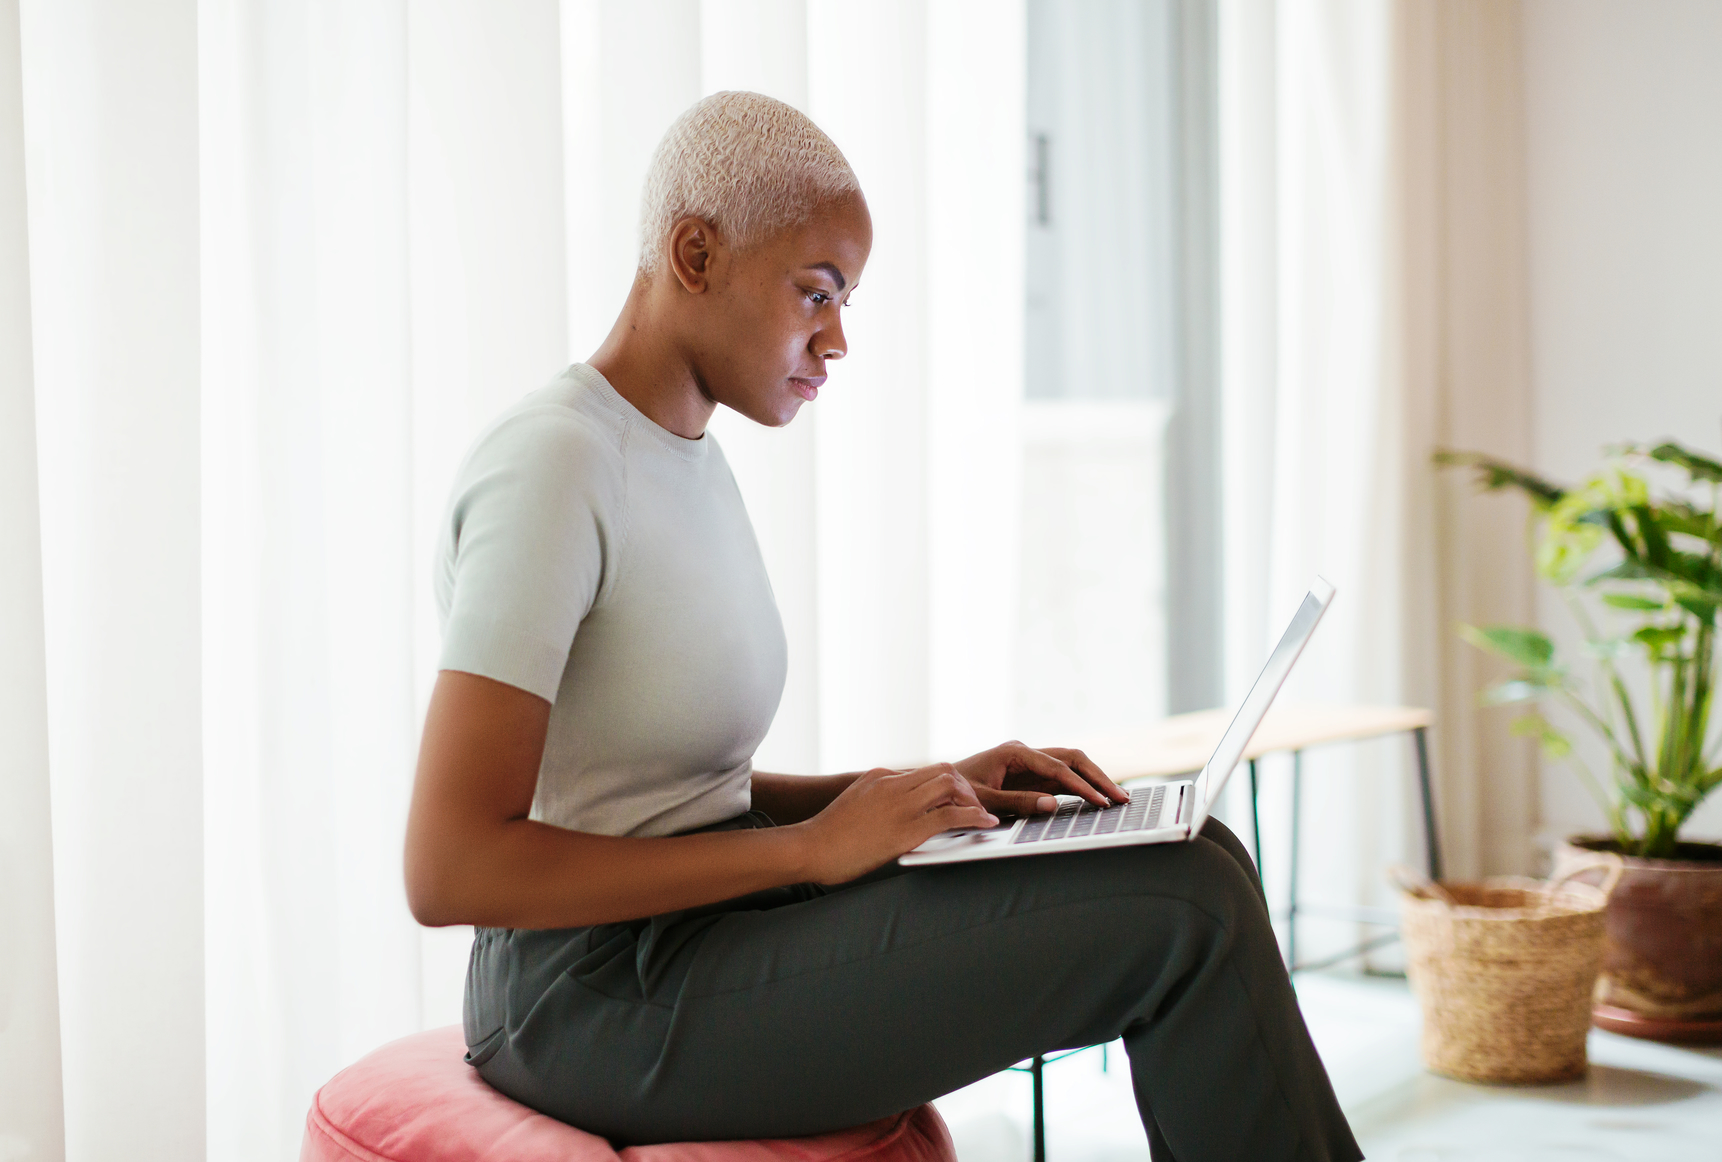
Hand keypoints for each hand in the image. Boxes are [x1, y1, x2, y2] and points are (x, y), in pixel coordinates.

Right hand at [798, 764, 997, 883]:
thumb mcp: (854, 805)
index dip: (947, 786)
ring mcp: (899, 804)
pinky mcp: (905, 829)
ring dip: (972, 799)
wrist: (809, 848)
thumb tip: (896, 812)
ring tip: (982, 815)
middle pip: (943, 771)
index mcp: (880, 776)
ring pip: (950, 785)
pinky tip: (985, 824)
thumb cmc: (827, 836)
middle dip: (965, 788)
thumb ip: (876, 801)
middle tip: (974, 806)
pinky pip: (950, 816)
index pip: (924, 772)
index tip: (960, 799)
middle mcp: (892, 783)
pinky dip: (974, 817)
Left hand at [953, 741, 1129, 817]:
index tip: (1100, 801)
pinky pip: (1064, 779)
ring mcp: (1032, 764)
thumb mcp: (984, 801)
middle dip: (1098, 777)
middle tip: (1121, 798)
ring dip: (1095, 781)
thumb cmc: (956, 793)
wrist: (940, 789)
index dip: (1081, 785)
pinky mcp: (1033, 776)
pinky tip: (1100, 800)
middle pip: (1073, 758)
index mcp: (1014, 752)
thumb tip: (1053, 805)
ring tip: (1120, 798)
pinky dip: (1083, 788)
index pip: (1057, 767)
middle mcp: (1027, 753)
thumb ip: (1018, 802)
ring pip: (1073, 766)